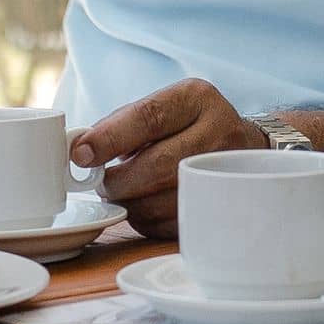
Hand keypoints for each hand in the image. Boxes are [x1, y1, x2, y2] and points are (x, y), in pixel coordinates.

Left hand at [69, 79, 266, 238]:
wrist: (245, 149)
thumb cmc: (188, 127)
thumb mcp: (163, 108)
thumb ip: (121, 123)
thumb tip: (79, 150)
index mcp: (197, 98)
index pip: (149, 117)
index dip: (110, 138)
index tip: (80, 154)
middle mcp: (219, 131)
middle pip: (156, 165)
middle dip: (117, 180)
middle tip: (100, 182)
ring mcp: (224, 173)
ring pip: (161, 201)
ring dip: (129, 202)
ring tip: (123, 192)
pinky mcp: (221, 207)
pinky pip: (169, 224)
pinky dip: (145, 219)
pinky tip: (145, 204)